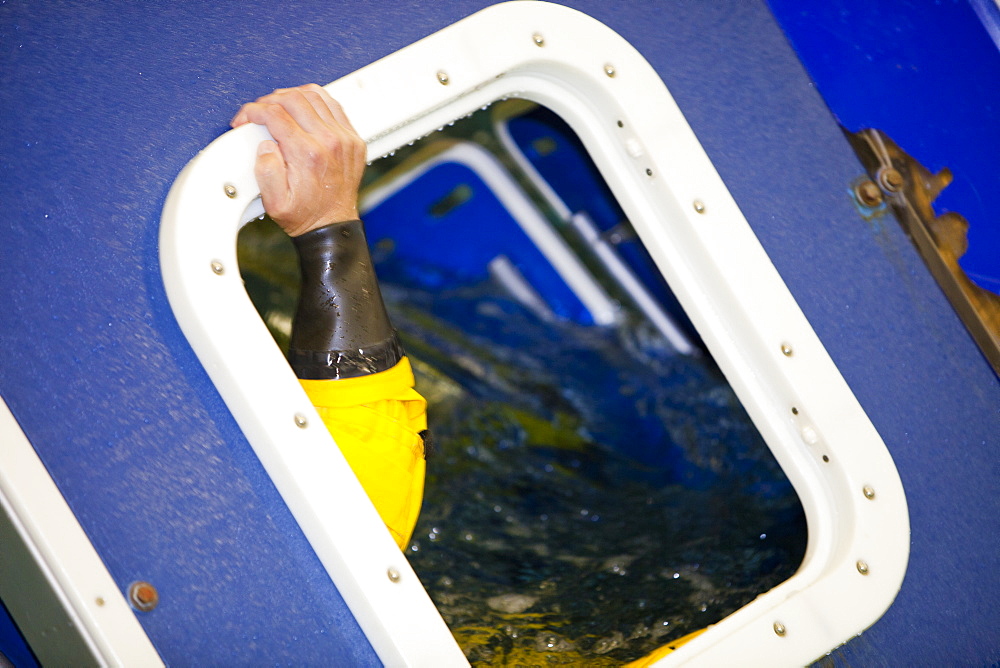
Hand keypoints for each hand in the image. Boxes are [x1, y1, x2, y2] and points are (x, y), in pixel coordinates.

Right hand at [230, 84, 365, 236]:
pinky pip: (334, 105)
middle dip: (269, 100)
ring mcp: (344, 139)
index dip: (253, 111)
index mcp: (307, 154)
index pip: (275, 115)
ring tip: (278, 105)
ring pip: (315, 96)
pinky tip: (304, 104)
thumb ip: (266, 171)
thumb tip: (265, 145)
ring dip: (292, 95)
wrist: (332, 224)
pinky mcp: (353, 139)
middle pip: (294, 100)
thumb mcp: (274, 202)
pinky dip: (316, 99)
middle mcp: (329, 142)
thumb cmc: (305, 214)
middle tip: (259, 110)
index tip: (246, 118)